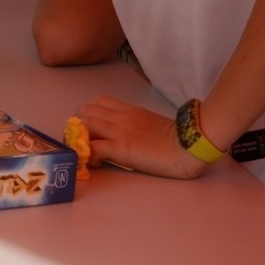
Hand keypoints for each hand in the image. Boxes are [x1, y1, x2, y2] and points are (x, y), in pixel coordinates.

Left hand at [77, 96, 205, 179]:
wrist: (188, 146)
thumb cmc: (174, 138)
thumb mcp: (149, 122)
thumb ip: (133, 123)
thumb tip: (121, 133)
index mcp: (127, 109)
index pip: (97, 101)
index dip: (87, 114)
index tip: (89, 129)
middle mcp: (119, 117)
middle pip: (84, 110)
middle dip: (76, 126)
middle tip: (82, 142)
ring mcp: (118, 131)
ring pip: (83, 124)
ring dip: (78, 139)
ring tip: (86, 152)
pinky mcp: (120, 148)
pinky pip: (92, 147)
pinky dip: (88, 155)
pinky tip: (96, 163)